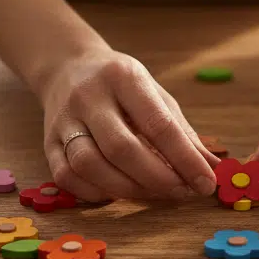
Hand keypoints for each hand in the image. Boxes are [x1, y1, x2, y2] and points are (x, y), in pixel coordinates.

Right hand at [39, 49, 218, 201]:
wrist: (67, 66)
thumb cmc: (122, 85)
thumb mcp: (155, 94)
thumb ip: (182, 132)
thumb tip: (212, 169)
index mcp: (124, 77)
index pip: (158, 123)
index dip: (185, 158)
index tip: (206, 182)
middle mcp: (89, 96)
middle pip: (121, 147)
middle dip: (157, 178)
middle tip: (182, 192)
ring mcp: (64, 119)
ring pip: (89, 164)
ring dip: (126, 188)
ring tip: (153, 193)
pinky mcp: (47, 141)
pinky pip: (66, 175)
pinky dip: (94, 192)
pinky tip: (117, 192)